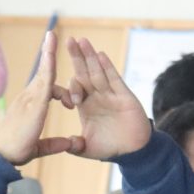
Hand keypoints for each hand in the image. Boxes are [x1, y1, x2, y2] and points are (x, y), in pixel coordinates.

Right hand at [0, 31, 81, 165]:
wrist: (0, 156)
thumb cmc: (14, 152)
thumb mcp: (39, 147)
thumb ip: (54, 144)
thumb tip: (70, 143)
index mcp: (28, 107)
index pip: (44, 90)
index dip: (59, 91)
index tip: (71, 102)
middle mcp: (27, 98)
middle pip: (42, 74)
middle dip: (49, 55)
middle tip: (54, 37)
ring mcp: (29, 97)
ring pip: (43, 72)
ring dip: (49, 53)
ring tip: (53, 35)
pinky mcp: (34, 101)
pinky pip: (45, 78)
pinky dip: (49, 62)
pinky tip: (52, 49)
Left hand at [65, 37, 150, 159]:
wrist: (134, 153)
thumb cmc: (111, 149)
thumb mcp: (88, 148)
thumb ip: (75, 145)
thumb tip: (64, 143)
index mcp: (86, 107)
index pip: (74, 90)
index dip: (68, 87)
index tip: (59, 86)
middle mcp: (97, 98)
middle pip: (85, 74)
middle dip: (77, 58)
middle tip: (68, 40)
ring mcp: (111, 95)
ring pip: (98, 72)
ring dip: (90, 56)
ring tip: (82, 41)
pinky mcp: (124, 97)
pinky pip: (115, 80)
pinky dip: (107, 67)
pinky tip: (100, 55)